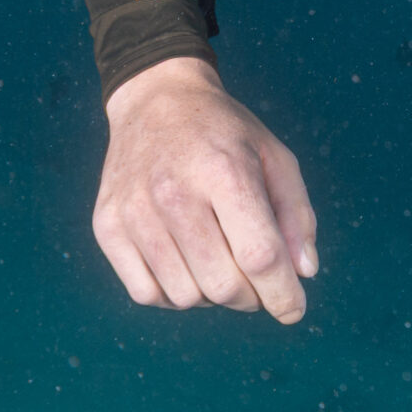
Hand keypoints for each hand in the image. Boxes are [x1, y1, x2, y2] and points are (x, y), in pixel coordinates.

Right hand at [92, 55, 318, 322]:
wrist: (156, 100)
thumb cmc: (227, 134)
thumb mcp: (276, 157)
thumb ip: (297, 215)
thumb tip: (304, 275)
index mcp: (225, 172)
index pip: (259, 256)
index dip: (283, 294)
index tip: (294, 311)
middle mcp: (174, 193)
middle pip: (223, 285)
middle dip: (251, 298)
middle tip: (258, 283)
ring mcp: (135, 212)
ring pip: (185, 297)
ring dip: (213, 297)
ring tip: (221, 264)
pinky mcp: (107, 226)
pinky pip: (146, 294)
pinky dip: (174, 295)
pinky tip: (187, 266)